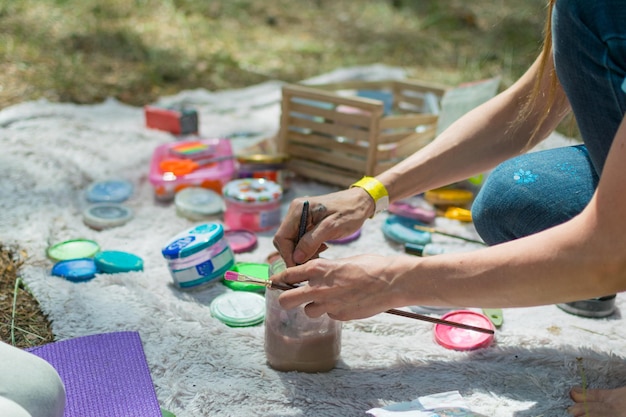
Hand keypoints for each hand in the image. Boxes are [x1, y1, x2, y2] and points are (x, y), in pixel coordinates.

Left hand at [272, 255, 409, 320]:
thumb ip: (326, 271)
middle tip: (289, 299)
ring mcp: (328, 305)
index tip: (275, 282)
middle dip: (285, 299)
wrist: (391, 282)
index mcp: (318, 268)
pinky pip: (329, 315)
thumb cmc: (371, 266)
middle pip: (286, 300)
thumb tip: (316, 277)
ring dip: (313, 307)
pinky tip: (347, 303)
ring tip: (327, 300)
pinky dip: (334, 311)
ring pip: (307, 312)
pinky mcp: (339, 316)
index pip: (287, 274)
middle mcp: (318, 287)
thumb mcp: (343, 261)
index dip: (279, 278)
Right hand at [273, 187, 374, 265]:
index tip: (299, 267)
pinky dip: (308, 247)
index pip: (282, 237)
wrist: (360, 201)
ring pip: (292, 241)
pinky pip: (300, 239)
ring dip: (302, 252)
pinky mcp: (306, 221)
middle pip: (284, 240)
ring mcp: (299, 216)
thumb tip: (296, 258)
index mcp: (298, 209)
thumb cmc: (349, 212)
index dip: (288, 255)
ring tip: (320, 253)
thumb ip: (312, 242)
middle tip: (313, 261)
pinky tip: (321, 247)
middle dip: (296, 254)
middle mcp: (294, 211)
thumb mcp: (332, 227)